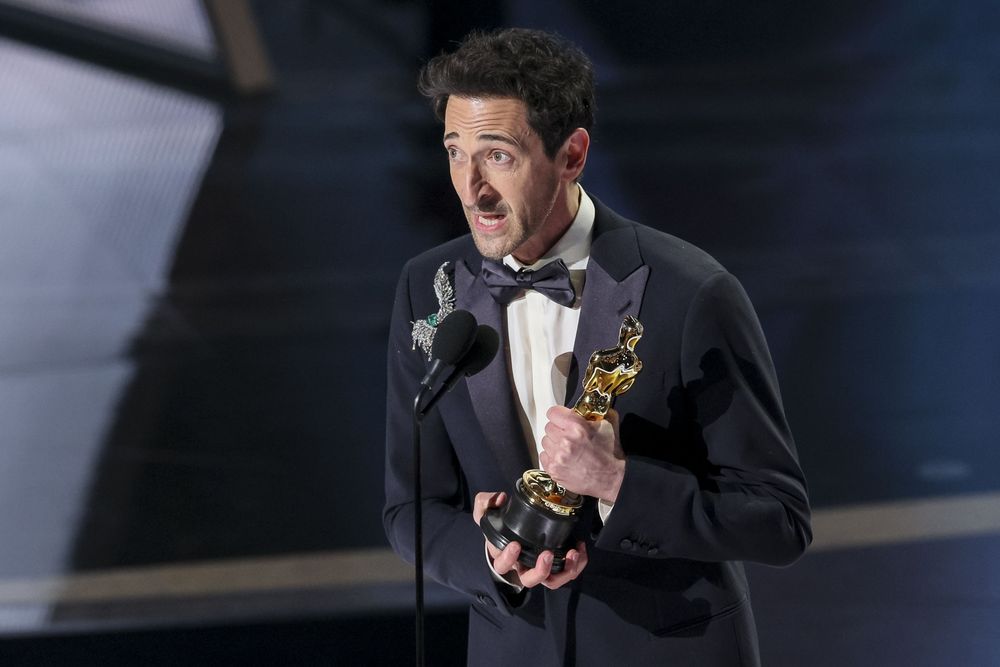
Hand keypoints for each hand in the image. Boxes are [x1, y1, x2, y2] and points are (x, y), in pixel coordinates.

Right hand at [473, 491, 587, 588]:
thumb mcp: (487, 511)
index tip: (515, 545)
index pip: (502, 564)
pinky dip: (576, 564)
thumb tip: (500, 498)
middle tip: (548, 554)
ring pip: (550, 582)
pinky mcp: (555, 565)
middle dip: (540, 570)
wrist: (512, 532)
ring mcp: (539, 568)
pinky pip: (566, 573)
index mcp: (503, 556)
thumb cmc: (499, 524)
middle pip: (529, 580)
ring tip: (572, 554)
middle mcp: (521, 567)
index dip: (508, 558)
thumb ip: (486, 502)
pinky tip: (579, 548)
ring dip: (563, 571)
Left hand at [539, 406, 624, 501]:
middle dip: (558, 429)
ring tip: (567, 448)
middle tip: (568, 435)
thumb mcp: (609, 425)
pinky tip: (563, 459)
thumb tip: (585, 406)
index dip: (559, 415)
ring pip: (545, 441)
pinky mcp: (554, 470)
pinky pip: (543, 456)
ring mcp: (558, 457)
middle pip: (548, 427)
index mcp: (577, 427)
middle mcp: (565, 441)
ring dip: (554, 443)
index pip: (553, 412)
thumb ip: (596, 412)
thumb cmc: (611, 453)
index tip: (562, 419)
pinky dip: (551, 457)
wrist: (612, 479)